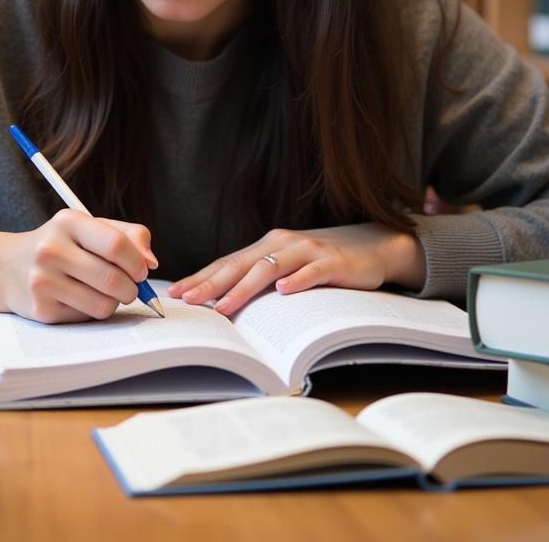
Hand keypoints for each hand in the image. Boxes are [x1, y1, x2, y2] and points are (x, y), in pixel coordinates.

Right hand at [0, 210, 157, 322]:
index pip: (117, 245)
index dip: (137, 262)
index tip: (142, 269)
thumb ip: (129, 236)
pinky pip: (86, 318)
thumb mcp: (91, 227)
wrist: (6, 267)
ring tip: (106, 291)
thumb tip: (151, 262)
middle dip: (132, 288)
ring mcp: (42, 281)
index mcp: (68, 222)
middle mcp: (51, 249)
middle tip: (131, 287)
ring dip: (115, 302)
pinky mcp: (40, 310)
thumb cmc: (61, 244)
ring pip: (103, 304)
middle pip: (113, 279)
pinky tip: (81, 298)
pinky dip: (93, 311)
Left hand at [167, 223, 424, 316]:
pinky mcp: (334, 261)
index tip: (176, 292)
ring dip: (245, 288)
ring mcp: (308, 250)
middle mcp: (282, 243)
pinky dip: (298, 280)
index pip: (227, 262)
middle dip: (212, 283)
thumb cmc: (323, 260)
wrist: (373, 244)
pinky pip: (313, 271)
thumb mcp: (288, 266)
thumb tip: (224, 302)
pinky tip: (285, 291)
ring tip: (225, 305)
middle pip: (241, 264)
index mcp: (267, 246)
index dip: (201, 277)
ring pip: (270, 269)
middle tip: (189, 300)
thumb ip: (261, 278)